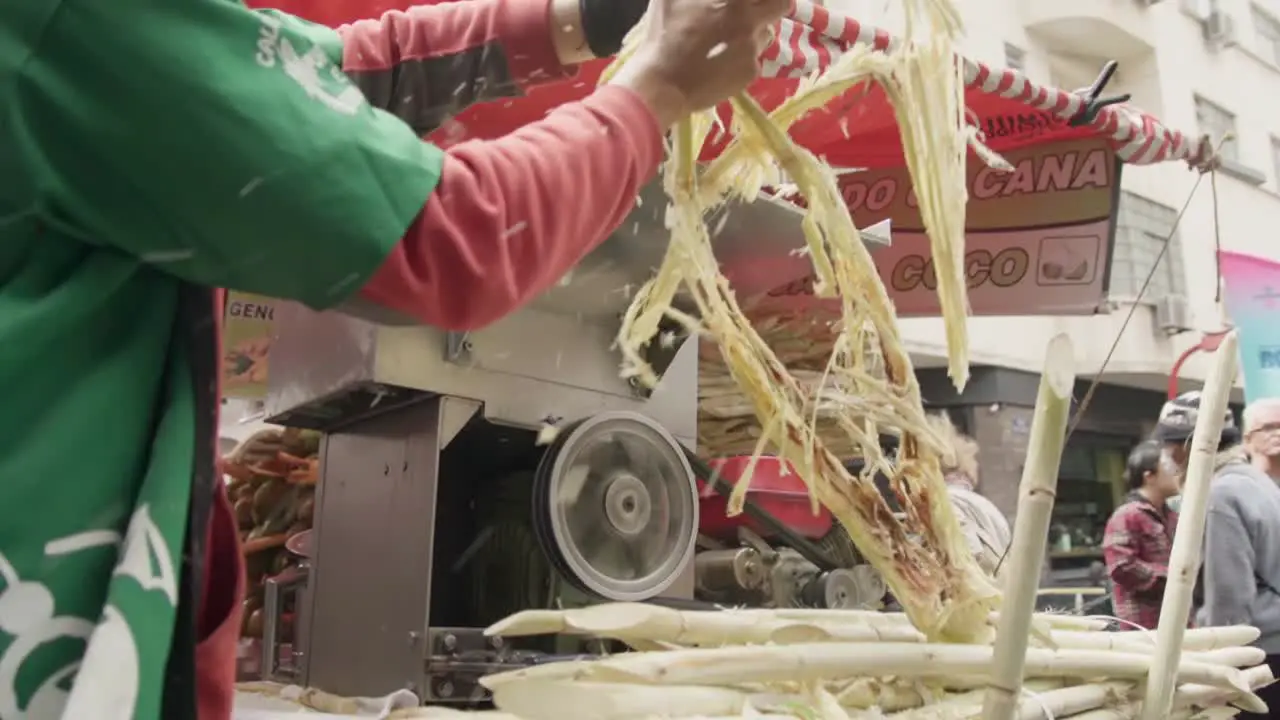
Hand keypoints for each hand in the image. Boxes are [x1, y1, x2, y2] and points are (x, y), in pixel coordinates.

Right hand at [609, 0, 788, 126]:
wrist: (663, 84)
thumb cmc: (663, 37)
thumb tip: (702, 0)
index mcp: (734, 1)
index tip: (748, 2)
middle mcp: (749, 20)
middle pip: (781, 4)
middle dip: (770, 5)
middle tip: (752, 11)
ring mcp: (752, 48)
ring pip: (767, 33)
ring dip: (755, 32)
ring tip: (730, 40)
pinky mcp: (750, 72)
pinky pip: (755, 58)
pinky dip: (743, 57)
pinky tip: (722, 62)